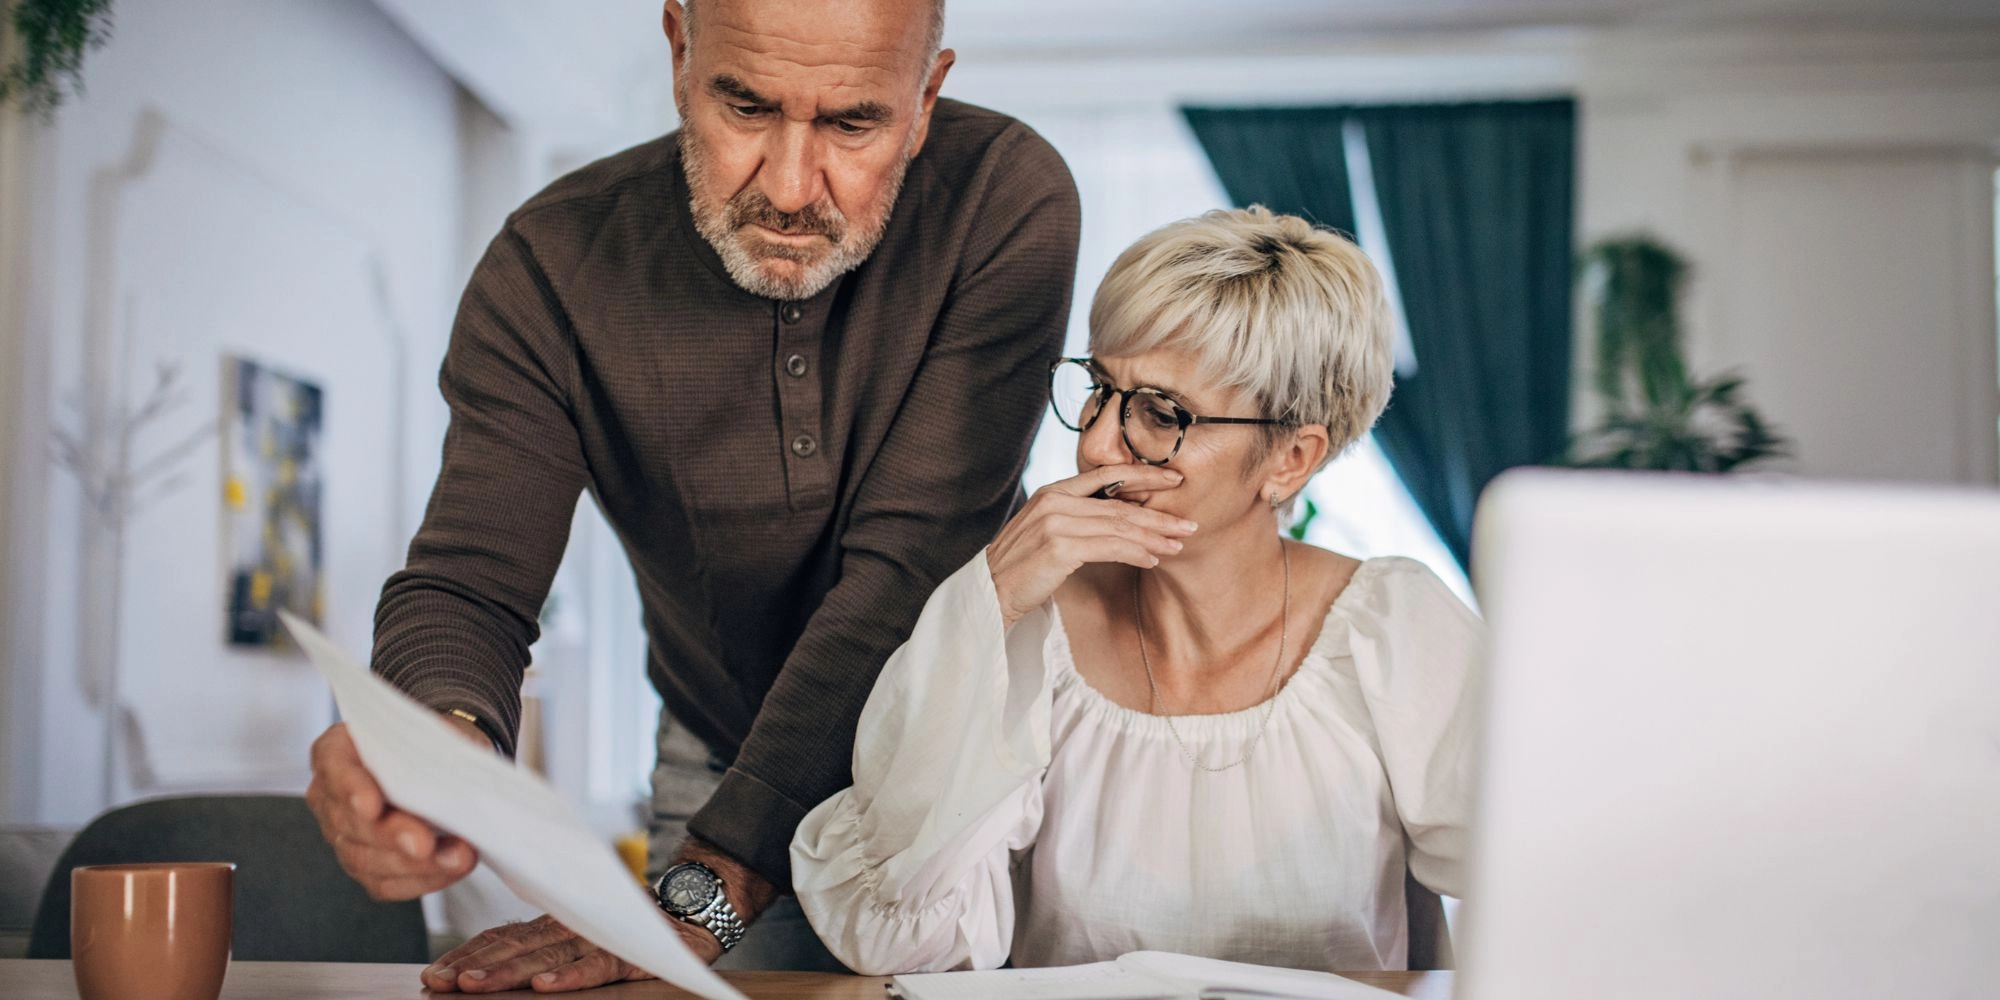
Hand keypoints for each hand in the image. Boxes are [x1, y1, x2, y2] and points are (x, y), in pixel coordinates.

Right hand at [304, 720, 482, 899]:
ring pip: (367, 860)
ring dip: (415, 865)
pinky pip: (385, 883)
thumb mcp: (435, 731)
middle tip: (424, 844)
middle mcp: (331, 795)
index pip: (336, 768)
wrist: (445, 764)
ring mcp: (343, 835)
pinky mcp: (366, 866)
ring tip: (456, 858)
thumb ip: (431, 749)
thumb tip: (452, 778)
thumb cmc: (433, 744)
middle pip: (351, 823)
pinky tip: (449, 870)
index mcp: (338, 750)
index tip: (373, 805)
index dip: (352, 789)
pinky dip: (421, 880)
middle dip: (392, 837)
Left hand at [422, 913, 668, 992]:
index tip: (434, 974)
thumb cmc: (629, 928)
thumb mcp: (579, 935)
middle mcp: (568, 927)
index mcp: (552, 925)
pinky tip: (544, 987)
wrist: (690, 914)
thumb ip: (542, 946)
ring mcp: (596, 938)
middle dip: (473, 966)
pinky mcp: (626, 954)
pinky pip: (594, 967)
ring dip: (507, 972)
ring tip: (475, 985)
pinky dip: (569, 976)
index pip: (501, 938)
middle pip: (513, 947)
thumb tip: (487, 965)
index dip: (467, 955)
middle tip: (440, 982)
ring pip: (545, 957)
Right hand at [986, 464, 1196, 627]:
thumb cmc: (1023, 566)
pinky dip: (1134, 553)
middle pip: (1119, 505)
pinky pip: (1109, 547)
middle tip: (1189, 524)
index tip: (1174, 481)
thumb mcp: (1047, 530)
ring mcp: (1056, 523)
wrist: (990, 591)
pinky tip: (1152, 560)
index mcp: (1053, 491)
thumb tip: (1122, 519)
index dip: (1144, 477)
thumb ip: (1077, 517)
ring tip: (1177, 545)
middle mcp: (1055, 501)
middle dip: (1159, 515)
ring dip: (1153, 538)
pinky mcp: (1059, 547)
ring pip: (1119, 526)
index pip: (1107, 475)